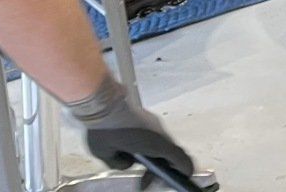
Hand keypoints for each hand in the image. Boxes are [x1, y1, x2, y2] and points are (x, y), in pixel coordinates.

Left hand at [70, 78, 198, 186]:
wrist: (103, 104)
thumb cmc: (105, 132)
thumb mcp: (108, 156)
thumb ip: (122, 164)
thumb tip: (129, 162)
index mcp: (155, 145)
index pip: (179, 159)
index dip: (183, 171)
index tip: (177, 180)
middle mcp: (159, 133)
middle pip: (172, 153)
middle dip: (163, 169)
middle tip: (146, 181)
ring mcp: (155, 124)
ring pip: (162, 144)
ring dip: (155, 157)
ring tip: (137, 165)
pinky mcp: (148, 119)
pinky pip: (155, 136)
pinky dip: (150, 148)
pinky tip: (133, 150)